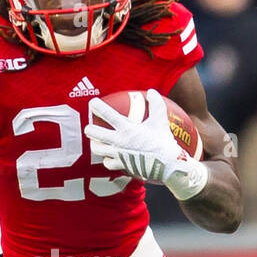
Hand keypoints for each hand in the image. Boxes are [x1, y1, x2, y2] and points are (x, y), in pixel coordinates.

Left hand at [86, 89, 207, 200]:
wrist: (167, 164)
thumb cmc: (164, 140)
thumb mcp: (161, 119)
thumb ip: (156, 103)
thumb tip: (151, 91)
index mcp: (127, 128)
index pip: (106, 114)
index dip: (96, 106)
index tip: (92, 103)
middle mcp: (119, 141)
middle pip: (94, 133)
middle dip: (89, 128)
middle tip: (90, 126)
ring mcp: (118, 154)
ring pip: (97, 149)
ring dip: (95, 143)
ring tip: (96, 141)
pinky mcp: (121, 165)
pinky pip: (107, 162)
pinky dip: (106, 159)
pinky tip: (109, 156)